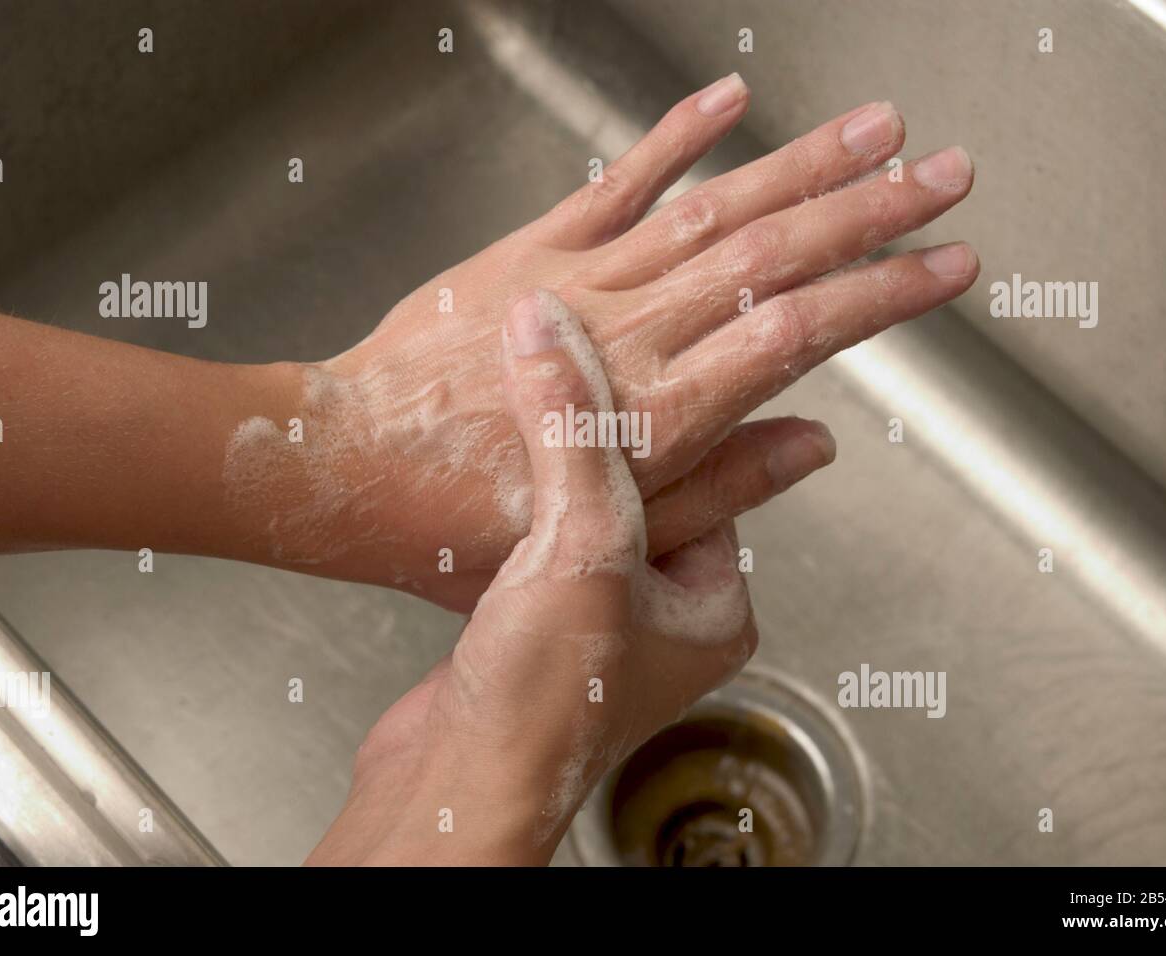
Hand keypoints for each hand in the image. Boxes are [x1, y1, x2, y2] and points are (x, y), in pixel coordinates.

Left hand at [229, 76, 975, 608]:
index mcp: (656, 414)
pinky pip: (616, 182)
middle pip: (773, 255)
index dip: (883, 294)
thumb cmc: (461, 523)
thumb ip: (722, 487)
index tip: (948, 267)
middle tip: (948, 174)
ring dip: (801, 163)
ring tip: (877, 128)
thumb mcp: (604, 541)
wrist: (347, 468)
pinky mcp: (532, 250)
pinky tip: (730, 102)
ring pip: (712, 209)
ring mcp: (580, 282)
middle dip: (872, 209)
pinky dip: (675, 138)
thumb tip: (814, 442)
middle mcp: (629, 334)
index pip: (798, 334)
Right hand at [307, 291, 757, 865]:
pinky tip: (489, 481)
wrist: (452, 784)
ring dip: (552, 473)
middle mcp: (665, 620)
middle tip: (570, 370)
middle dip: (601, 438)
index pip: (712, 476)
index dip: (670, 412)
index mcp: (713, 607)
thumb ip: (572, 430)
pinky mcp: (537, 633)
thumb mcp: (580, 543)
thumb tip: (548, 327)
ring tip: (523, 411)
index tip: (637, 356)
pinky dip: (515, 512)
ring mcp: (599, 627)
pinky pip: (538, 547)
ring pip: (585, 518)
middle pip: (645, 490)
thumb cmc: (542, 706)